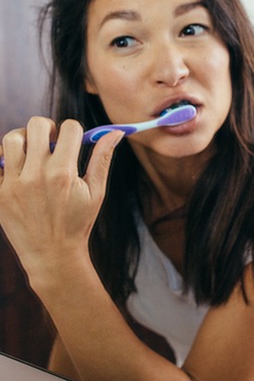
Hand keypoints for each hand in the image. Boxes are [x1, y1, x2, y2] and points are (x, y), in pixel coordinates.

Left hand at [0, 116, 122, 285]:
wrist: (51, 255)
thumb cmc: (78, 222)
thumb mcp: (96, 191)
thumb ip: (103, 158)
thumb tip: (115, 132)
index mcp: (63, 173)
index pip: (69, 128)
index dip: (74, 130)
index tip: (74, 140)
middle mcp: (36, 175)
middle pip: (37, 125)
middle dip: (48, 127)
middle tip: (52, 141)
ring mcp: (13, 184)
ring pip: (12, 139)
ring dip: (25, 139)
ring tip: (34, 152)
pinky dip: (8, 160)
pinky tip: (20, 170)